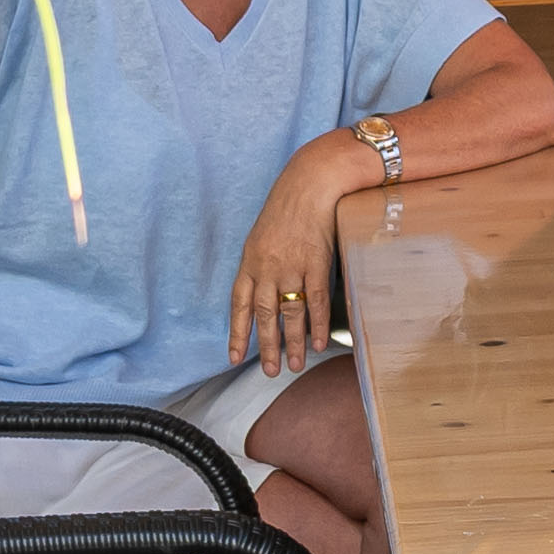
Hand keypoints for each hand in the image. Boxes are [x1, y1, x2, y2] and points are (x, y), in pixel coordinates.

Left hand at [226, 168, 346, 378]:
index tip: (235, 357)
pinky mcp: (316, 263)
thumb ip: (260, 263)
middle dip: (267, 346)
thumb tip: (262, 290)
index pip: (239, 304)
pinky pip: (315, 300)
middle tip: (271, 371)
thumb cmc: (287, 206)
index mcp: (250, 261)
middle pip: (264, 315)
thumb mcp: (262, 234)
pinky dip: (316, 323)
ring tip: (296, 365)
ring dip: (293, 343)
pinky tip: (319, 342)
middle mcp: (267, 268)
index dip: (238, 332)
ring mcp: (292, 267)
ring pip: (290, 314)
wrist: (310, 182)